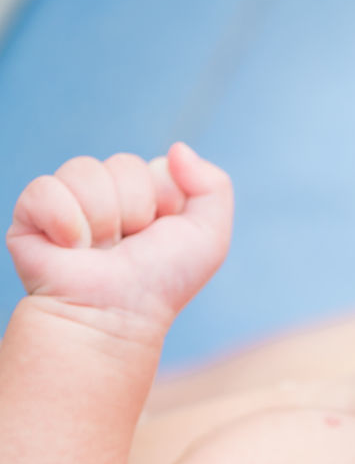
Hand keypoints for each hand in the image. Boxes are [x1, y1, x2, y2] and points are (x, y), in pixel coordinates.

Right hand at [6, 142, 232, 330]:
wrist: (114, 315)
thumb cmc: (161, 282)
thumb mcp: (209, 237)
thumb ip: (213, 185)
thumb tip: (177, 148)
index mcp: (149, 197)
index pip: (158, 167)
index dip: (166, 200)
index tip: (161, 233)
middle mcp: (109, 196)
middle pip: (124, 165)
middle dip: (135, 210)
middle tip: (128, 247)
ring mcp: (69, 201)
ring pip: (85, 171)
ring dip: (103, 219)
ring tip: (100, 250)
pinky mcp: (31, 213)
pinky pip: (46, 188)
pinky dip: (64, 222)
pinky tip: (70, 247)